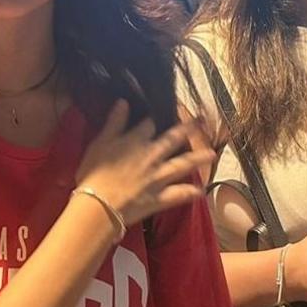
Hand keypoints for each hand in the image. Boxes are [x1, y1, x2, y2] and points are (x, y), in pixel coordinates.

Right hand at [74, 99, 213, 226]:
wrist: (98, 205)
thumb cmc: (93, 174)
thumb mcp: (100, 143)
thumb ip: (114, 123)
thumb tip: (123, 101)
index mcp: (136, 141)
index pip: (149, 124)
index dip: (155, 118)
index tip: (164, 112)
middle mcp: (152, 156)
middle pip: (173, 140)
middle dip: (188, 129)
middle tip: (202, 121)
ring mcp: (158, 178)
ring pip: (182, 165)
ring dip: (198, 159)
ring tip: (212, 153)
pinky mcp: (159, 198)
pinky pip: (178, 194)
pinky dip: (189, 193)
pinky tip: (201, 191)